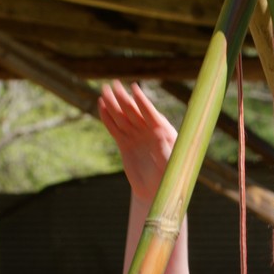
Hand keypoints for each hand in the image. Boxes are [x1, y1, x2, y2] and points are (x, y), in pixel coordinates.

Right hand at [96, 82, 176, 203]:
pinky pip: (114, 128)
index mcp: (161, 132)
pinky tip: (101, 106)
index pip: (150, 113)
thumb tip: (163, 136)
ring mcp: (135, 136)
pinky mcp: (124, 144)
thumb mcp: (172, 165)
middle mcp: (147, 131)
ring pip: (122, 117)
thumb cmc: (169, 177)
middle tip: (114, 84)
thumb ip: (167, 151)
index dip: (142, 101)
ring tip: (104, 91)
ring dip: (113, 104)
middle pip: (133, 111)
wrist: (157, 189)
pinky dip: (107, 118)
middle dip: (123, 98)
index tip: (134, 88)